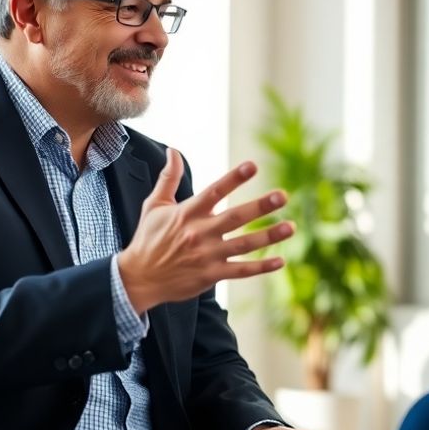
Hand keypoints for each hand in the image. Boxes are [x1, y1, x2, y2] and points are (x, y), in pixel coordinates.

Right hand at [117, 149, 293, 311]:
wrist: (138, 278)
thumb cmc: (148, 239)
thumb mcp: (154, 206)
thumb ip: (168, 178)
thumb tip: (173, 150)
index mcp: (187, 214)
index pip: (214, 192)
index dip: (234, 178)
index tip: (253, 166)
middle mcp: (200, 233)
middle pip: (235, 218)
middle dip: (260, 206)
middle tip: (283, 195)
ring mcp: (207, 256)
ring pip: (243, 245)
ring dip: (268, 236)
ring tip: (290, 226)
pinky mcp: (211, 275)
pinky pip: (241, 271)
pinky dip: (261, 267)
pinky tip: (280, 260)